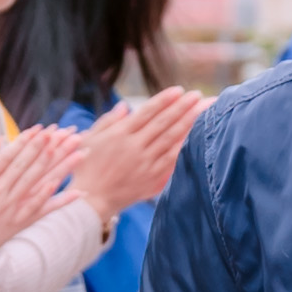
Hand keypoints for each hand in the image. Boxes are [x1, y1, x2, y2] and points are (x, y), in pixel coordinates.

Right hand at [0, 120, 80, 263]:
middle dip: (44, 148)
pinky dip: (56, 199)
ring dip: (58, 167)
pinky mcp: (17, 224)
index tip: (38, 129)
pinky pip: (40, 210)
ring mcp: (10, 209)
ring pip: (37, 183)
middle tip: (61, 133)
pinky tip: (71, 190)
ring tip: (75, 153)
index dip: (24, 141)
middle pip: (26, 166)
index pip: (7, 156)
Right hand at [71, 90, 204, 212]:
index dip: (164, 100)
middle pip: (164, 123)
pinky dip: (186, 147)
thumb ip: (108, 121)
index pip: (147, 112)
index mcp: (119, 135)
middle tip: (199, 96)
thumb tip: (125, 106)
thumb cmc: (86, 167)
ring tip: (205, 111)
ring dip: (190, 124)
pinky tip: (198, 137)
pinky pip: (173, 160)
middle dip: (183, 108)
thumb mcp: (90, 139)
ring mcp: (145, 164)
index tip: (179, 90)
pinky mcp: (152, 178)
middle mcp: (134, 147)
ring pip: (172, 140)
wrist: (91, 200)